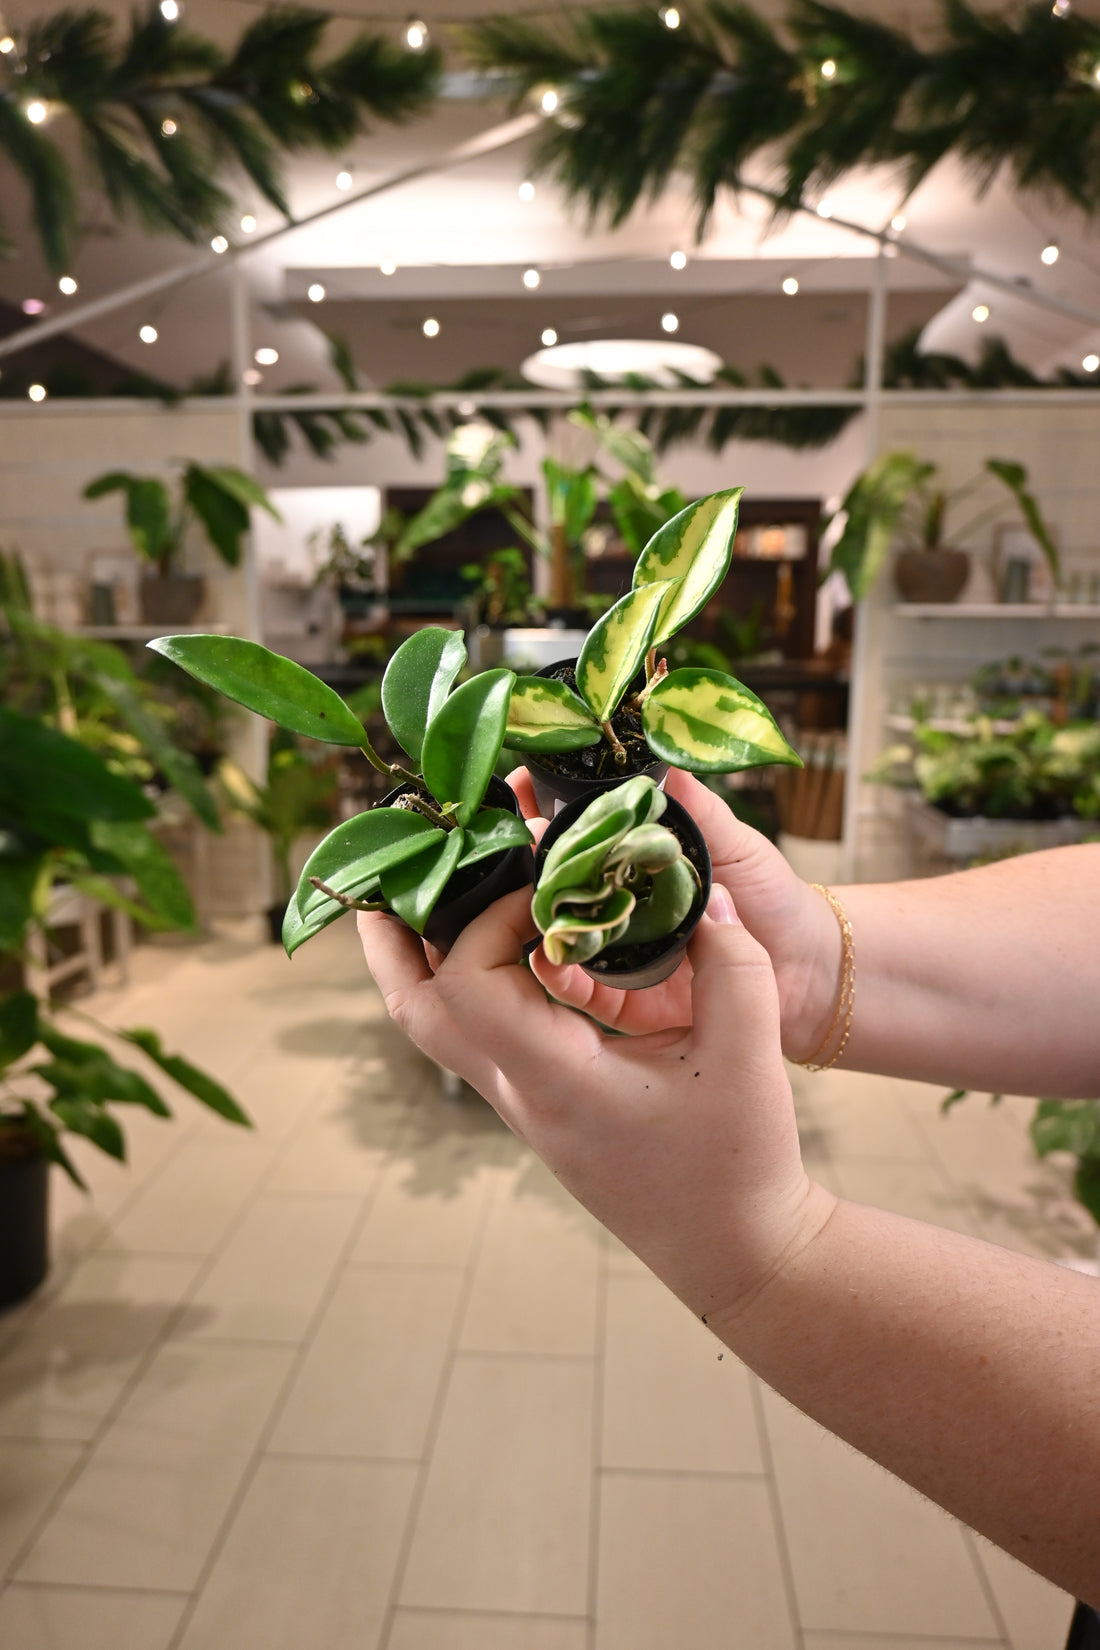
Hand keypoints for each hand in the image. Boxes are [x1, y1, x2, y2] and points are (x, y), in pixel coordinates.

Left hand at [357, 884, 834, 1322]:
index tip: (546, 887)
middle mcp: (520, 1093)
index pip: (468, 985)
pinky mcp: (537, 1106)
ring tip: (430, 895)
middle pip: (416, 1011)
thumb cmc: (738, 1162)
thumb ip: (733, 964)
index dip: (488, 918)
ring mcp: (521, 1104)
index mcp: (557, 1081)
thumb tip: (704, 894)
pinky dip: (471, 980)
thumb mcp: (750, 1055)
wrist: (732, 1249)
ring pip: (436, 1026)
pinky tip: (505, 945)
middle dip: (394, 937)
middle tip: (397, 872)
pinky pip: (477, 1034)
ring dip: (423, 959)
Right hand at [507, 765, 841, 1060]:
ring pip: (555, 932)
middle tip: (511, 832)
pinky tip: (544, 950)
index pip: (573, 829)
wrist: (807, 971)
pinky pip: (576, 989)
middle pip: (549, 880)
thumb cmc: (770, 900)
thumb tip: (660, 758)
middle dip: (523, 857)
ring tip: (516, 885)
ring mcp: (613, 954)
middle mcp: (614, 904)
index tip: (520, 785)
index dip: (543, 807)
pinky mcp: (621, 1001)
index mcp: (632, 860)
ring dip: (530, 912)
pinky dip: (556, 972)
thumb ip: (696, 807)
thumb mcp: (733, 842)